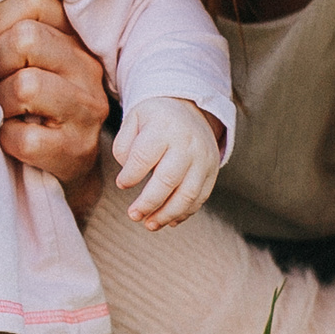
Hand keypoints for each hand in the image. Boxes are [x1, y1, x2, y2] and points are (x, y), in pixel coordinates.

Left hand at [0, 0, 108, 201]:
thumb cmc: (29, 108)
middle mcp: (86, 69)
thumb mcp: (25, 60)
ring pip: (26, 85)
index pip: (36, 0)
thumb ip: (4, 28)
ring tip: (0, 112)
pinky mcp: (75, 150)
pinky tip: (7, 140)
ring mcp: (85, 110)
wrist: (61, 173)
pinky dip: (5, 140)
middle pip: (27, 38)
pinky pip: (24, 137)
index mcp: (73, 38)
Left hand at [113, 97, 220, 229]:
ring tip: (149, 224)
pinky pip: (200, 197)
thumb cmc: (155, 119)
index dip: (130, 176)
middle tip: (133, 215)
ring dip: (167, 214)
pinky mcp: (212, 171)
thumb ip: (123, 146)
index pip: (144, 156)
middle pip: (168, 180)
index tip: (121, 184)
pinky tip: (169, 221)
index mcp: (163, 127)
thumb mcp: (134, 120)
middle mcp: (187, 144)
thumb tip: (127, 176)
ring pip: (187, 194)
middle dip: (148, 203)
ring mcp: (203, 158)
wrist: (189, 109)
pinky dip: (184, 213)